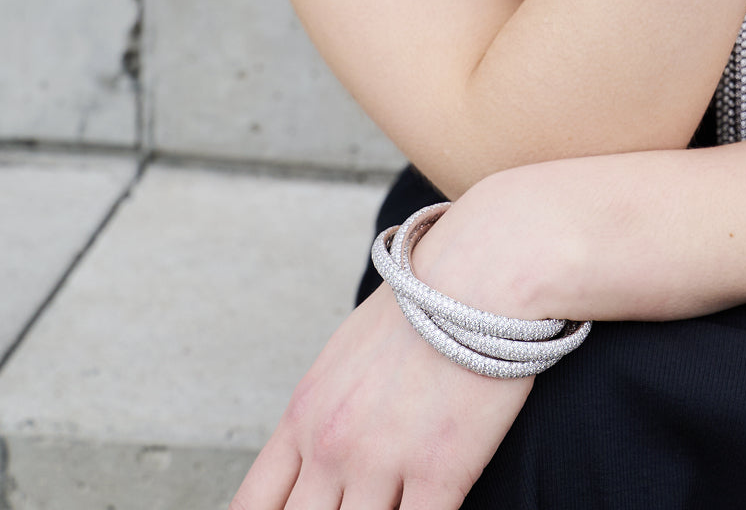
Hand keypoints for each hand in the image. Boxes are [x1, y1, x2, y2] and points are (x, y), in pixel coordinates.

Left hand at [229, 223, 537, 508]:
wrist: (479, 272)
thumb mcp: (348, 350)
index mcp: (304, 415)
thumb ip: (328, 407)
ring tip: (389, 506)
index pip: (253, 506)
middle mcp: (331, 446)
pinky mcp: (440, 471)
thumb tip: (320, 448)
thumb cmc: (423, 300)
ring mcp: (382, 462)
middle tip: (347, 507)